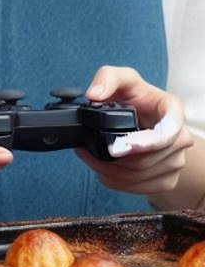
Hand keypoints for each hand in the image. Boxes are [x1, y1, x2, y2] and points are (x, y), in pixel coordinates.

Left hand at [77, 65, 192, 195]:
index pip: (167, 131)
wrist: (145, 118)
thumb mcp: (121, 78)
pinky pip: (141, 188)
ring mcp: (177, 160)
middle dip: (112, 159)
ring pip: (141, 176)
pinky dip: (117, 182)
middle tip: (85, 149)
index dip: (143, 143)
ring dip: (109, 171)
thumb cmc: (134, 96)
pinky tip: (103, 171)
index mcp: (172, 110)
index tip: (117, 148)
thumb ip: (107, 78)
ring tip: (89, 158)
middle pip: (147, 159)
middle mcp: (180, 137)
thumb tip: (94, 95)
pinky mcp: (168, 178)